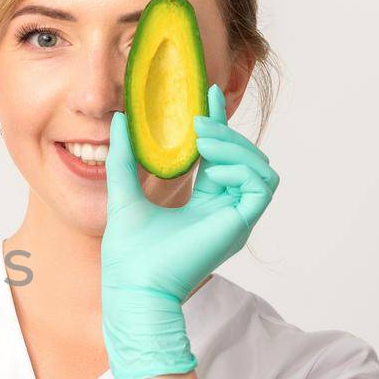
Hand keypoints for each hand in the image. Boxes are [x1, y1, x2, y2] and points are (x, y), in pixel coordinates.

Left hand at [101, 84, 280, 378]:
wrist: (131, 285)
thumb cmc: (128, 253)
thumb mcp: (124, 193)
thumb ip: (124, 159)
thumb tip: (118, 120)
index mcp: (204, 203)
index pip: (220, 156)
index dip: (218, 123)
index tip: (208, 93)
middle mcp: (225, 209)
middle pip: (244, 158)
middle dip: (226, 132)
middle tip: (198, 117)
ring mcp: (235, 218)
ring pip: (259, 167)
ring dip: (234, 145)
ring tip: (201, 137)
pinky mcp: (241, 224)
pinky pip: (260, 184)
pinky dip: (241, 165)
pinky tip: (211, 159)